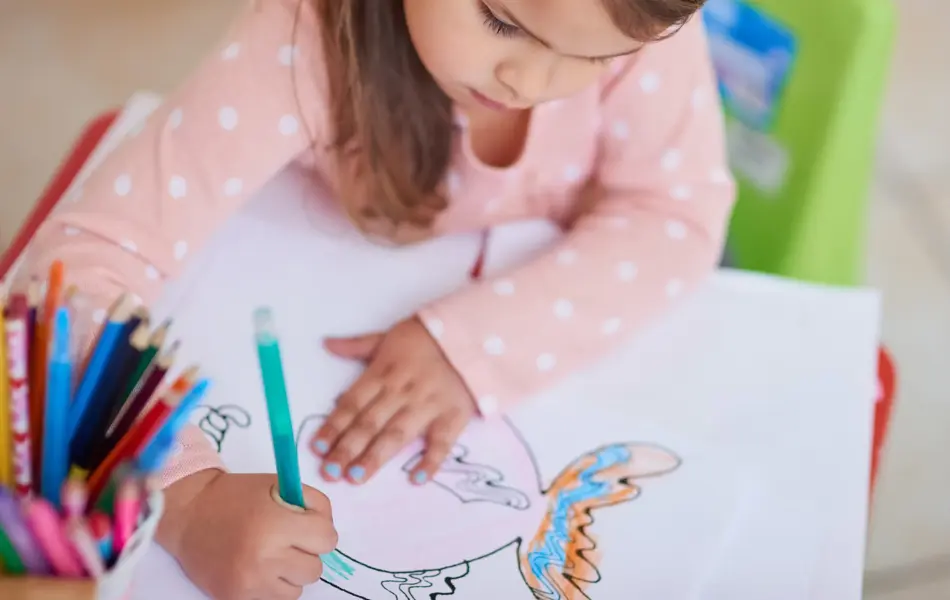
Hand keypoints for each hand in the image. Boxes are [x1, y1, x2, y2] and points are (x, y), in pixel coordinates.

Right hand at [160, 472, 337, 599]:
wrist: (189, 514)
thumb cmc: (237, 496)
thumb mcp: (279, 486)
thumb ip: (313, 504)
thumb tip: (328, 532)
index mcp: (276, 524)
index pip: (327, 539)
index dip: (320, 530)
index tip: (306, 525)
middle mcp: (264, 557)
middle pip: (315, 568)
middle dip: (306, 553)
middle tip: (287, 540)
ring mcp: (250, 582)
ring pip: (298, 589)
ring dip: (290, 573)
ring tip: (270, 555)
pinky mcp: (236, 598)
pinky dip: (273, 586)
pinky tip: (258, 568)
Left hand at [314, 317, 475, 484]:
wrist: (475, 335)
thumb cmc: (428, 338)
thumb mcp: (389, 336)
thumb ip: (358, 345)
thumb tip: (327, 344)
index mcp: (383, 373)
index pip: (352, 403)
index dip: (334, 425)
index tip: (317, 447)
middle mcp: (402, 392)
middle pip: (370, 423)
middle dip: (347, 448)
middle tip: (329, 472)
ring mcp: (428, 405)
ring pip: (398, 434)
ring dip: (376, 457)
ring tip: (356, 477)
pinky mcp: (453, 415)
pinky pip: (442, 442)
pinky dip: (431, 461)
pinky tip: (417, 479)